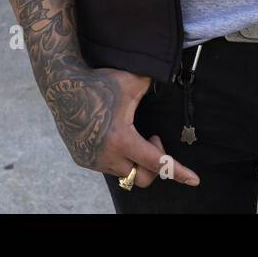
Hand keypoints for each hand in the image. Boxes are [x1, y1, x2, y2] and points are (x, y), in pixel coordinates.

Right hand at [45, 64, 199, 187]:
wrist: (62, 86)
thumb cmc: (99, 82)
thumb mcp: (133, 81)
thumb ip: (153, 85)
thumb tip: (170, 76)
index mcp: (122, 139)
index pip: (157, 162)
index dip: (178, 171)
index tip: (195, 180)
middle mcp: (107, 156)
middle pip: (142, 177)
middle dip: (153, 163)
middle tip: (153, 138)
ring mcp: (93, 160)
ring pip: (124, 173)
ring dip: (134, 159)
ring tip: (130, 134)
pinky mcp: (82, 159)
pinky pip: (108, 167)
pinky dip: (118, 157)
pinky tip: (114, 136)